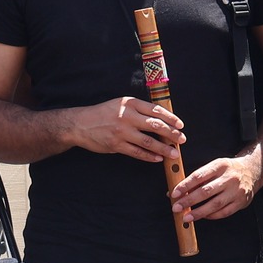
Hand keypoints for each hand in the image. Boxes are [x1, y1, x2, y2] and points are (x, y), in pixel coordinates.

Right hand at [67, 97, 184, 162]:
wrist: (80, 124)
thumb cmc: (103, 113)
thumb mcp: (120, 104)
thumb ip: (138, 110)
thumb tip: (160, 120)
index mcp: (130, 103)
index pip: (156, 110)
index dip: (171, 118)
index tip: (181, 125)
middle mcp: (127, 116)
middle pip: (156, 125)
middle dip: (172, 134)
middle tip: (182, 140)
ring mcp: (122, 132)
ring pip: (148, 142)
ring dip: (164, 148)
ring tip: (174, 153)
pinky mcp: (116, 145)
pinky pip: (137, 152)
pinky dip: (149, 156)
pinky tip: (158, 158)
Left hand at [172, 153, 261, 220]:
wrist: (252, 170)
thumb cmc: (228, 169)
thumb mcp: (214, 167)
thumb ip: (197, 179)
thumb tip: (176, 192)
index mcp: (220, 166)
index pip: (199, 176)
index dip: (185, 186)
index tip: (174, 194)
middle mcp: (229, 178)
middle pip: (206, 191)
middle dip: (188, 201)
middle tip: (176, 208)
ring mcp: (236, 191)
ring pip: (215, 204)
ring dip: (199, 212)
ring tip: (186, 217)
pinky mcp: (241, 202)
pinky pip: (224, 212)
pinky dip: (211, 216)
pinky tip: (202, 216)